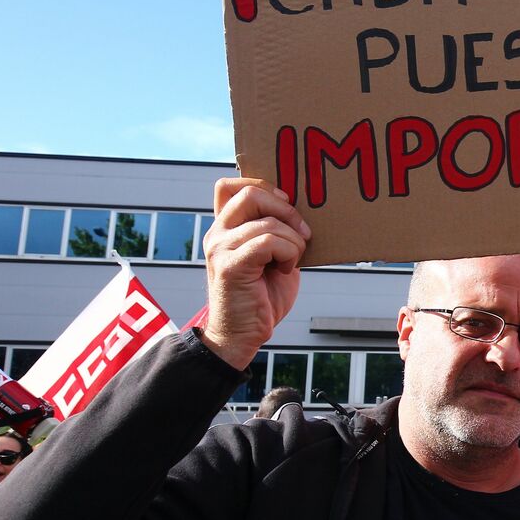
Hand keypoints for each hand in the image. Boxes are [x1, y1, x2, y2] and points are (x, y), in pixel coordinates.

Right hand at [201, 178, 309, 368]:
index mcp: (226, 227)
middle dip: (286, 209)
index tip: (286, 207)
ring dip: (294, 241)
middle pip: (249, 193)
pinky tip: (284, 269)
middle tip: (302, 233)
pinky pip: (269, 242)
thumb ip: (276, 231)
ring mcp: (220, 248)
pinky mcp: (230, 265)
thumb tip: (301, 211)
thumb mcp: (273, 256)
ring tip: (291, 261)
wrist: (242, 335)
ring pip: (268, 222)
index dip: (263, 186)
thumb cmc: (262, 297)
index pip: (230, 184)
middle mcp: (218, 233)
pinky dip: (288, 253)